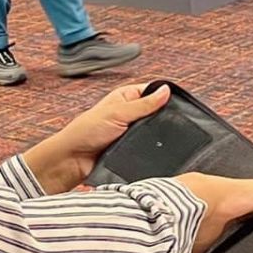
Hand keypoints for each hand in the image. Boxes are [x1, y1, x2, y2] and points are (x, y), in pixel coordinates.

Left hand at [22, 82, 173, 193]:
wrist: (72, 161)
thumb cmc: (85, 132)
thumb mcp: (117, 113)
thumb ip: (143, 104)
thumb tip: (165, 90)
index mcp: (125, 97)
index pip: (152, 91)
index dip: (164, 95)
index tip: (179, 104)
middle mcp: (129, 113)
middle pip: (156, 113)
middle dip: (163, 119)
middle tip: (173, 125)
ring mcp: (130, 132)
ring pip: (154, 132)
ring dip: (156, 137)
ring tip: (164, 140)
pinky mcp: (131, 149)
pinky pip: (147, 148)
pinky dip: (151, 150)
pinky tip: (157, 152)